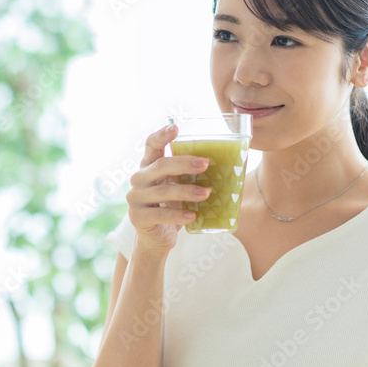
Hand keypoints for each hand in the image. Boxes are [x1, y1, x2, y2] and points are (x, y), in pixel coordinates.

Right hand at [126, 122, 211, 253]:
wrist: (157, 238)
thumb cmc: (173, 207)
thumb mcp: (180, 188)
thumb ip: (192, 176)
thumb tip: (232, 163)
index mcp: (149, 166)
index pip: (152, 145)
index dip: (162, 135)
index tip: (175, 128)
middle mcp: (139, 179)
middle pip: (160, 165)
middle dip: (184, 163)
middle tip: (206, 164)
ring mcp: (135, 198)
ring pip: (163, 192)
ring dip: (187, 191)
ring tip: (207, 193)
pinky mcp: (138, 218)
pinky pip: (160, 214)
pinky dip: (178, 215)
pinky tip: (193, 215)